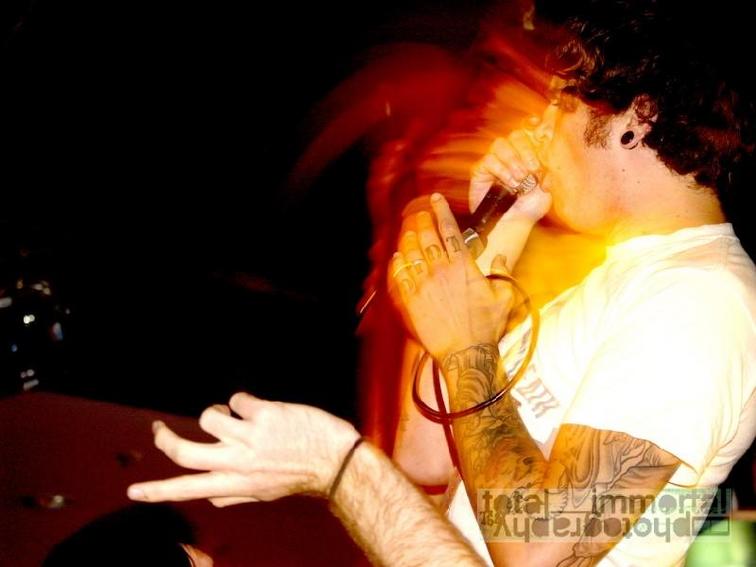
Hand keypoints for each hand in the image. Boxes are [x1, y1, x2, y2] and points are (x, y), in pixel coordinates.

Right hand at [127, 393, 359, 505]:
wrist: (336, 459)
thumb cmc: (300, 474)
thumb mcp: (264, 492)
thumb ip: (235, 493)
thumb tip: (211, 495)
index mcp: (235, 484)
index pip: (188, 490)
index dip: (157, 490)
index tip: (133, 490)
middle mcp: (238, 462)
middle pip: (185, 451)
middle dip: (164, 438)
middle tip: (157, 429)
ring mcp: (250, 438)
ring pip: (208, 418)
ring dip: (213, 411)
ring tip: (230, 413)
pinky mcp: (264, 415)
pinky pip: (237, 399)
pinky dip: (243, 400)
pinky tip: (260, 408)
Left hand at [388, 193, 511, 361]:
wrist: (465, 352)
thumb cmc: (486, 327)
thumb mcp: (504, 296)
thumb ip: (503, 273)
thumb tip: (502, 258)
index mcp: (463, 265)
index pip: (449, 229)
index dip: (441, 211)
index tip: (435, 199)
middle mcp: (440, 270)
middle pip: (426, 236)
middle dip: (422, 220)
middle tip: (420, 213)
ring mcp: (423, 285)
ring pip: (410, 252)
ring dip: (408, 237)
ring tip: (408, 230)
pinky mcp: (410, 300)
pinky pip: (399, 275)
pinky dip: (397, 263)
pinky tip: (397, 257)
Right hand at [469, 125, 551, 221]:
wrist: (513, 224)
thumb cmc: (530, 208)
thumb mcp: (547, 188)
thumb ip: (549, 170)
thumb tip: (549, 156)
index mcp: (528, 154)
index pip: (529, 131)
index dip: (532, 124)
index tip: (539, 126)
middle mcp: (511, 154)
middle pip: (515, 135)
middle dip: (526, 150)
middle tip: (533, 169)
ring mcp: (494, 161)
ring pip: (499, 144)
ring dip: (512, 159)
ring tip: (520, 178)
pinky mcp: (479, 170)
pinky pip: (488, 160)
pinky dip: (501, 169)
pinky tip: (509, 182)